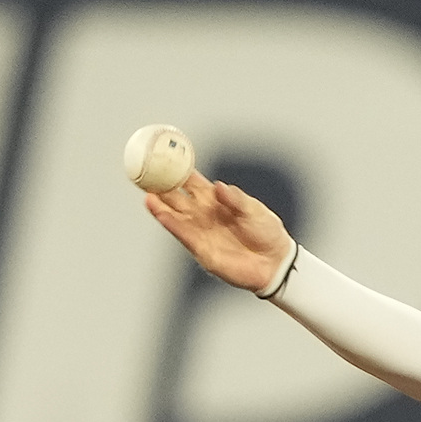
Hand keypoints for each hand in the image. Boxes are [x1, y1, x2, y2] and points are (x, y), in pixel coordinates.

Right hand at [144, 173, 292, 292]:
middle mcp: (204, 214)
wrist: (274, 263)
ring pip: (175, 215)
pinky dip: (170, 223)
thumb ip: (236, 199)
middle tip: (146, 172)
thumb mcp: (255, 211)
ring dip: (160, 205)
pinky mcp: (201, 249)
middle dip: (162, 185)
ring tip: (146, 193)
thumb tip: (219, 187)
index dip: (178, 170)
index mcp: (216, 200)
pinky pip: (182, 233)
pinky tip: (159, 212)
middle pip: (177, 197)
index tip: (165, 157)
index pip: (192, 182)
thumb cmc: (267, 234)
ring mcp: (201, 230)